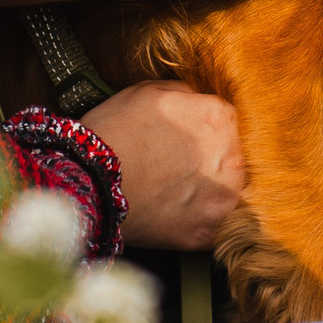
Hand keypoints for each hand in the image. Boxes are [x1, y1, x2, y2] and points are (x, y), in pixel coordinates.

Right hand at [82, 80, 245, 250]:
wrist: (89, 181)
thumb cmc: (113, 133)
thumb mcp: (147, 91)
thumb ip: (185, 94)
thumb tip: (197, 102)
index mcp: (219, 118)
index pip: (226, 122)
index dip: (203, 130)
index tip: (187, 140)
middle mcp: (231, 156)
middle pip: (233, 156)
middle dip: (211, 161)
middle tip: (177, 168)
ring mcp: (222, 197)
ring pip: (228, 191)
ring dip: (209, 192)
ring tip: (175, 192)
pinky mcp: (209, 230)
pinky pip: (215, 224)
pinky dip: (199, 221)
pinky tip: (175, 214)